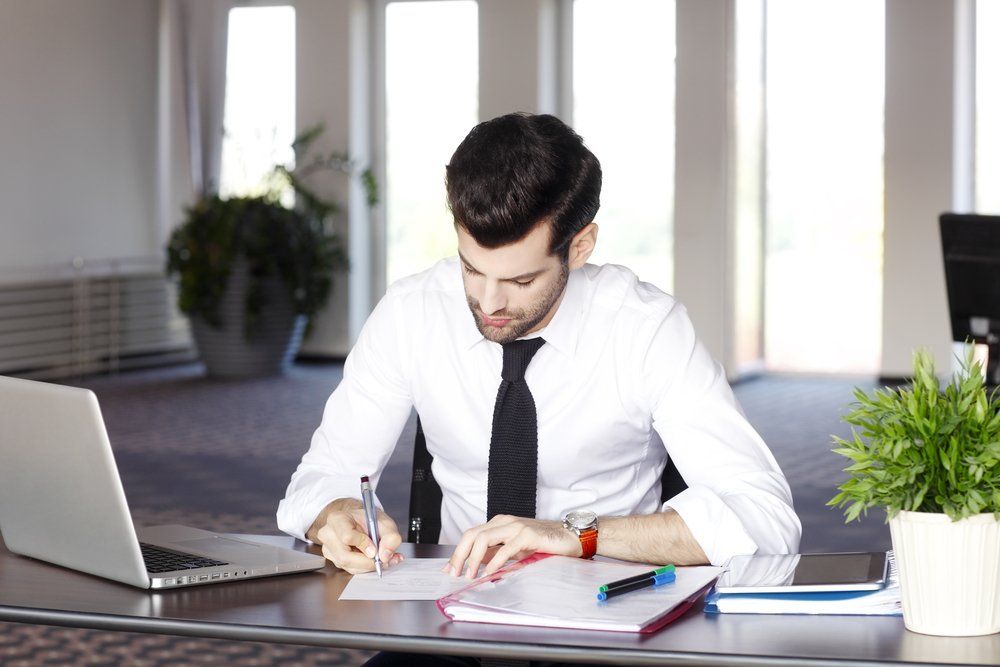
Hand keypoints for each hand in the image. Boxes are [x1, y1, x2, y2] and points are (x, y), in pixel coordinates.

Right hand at [308, 499, 402, 573]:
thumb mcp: (384, 522)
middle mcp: (328, 534)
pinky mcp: (333, 559)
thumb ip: (390, 537)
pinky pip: (350, 568)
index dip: (363, 545)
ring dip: (368, 566)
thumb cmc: (368, 519)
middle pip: (345, 557)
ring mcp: (328, 548)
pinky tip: (373, 560)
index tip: (375, 549)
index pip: (346, 537)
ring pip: (348, 566)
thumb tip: (385, 556)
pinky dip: (365, 567)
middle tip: (383, 559)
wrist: (358, 520)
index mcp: (337, 519)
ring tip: (383, 559)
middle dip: (367, 562)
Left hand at [443, 515, 580, 579]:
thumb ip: (495, 553)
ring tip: (469, 575)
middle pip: (472, 535)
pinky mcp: (527, 534)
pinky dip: (493, 562)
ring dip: (472, 559)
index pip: (471, 535)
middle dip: (459, 555)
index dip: (457, 552)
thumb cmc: (543, 543)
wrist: (569, 537)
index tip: (449, 569)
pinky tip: (488, 573)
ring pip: (483, 539)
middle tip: (453, 574)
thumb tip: (474, 563)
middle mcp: (504, 522)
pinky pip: (504, 549)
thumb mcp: (514, 549)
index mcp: (498, 523)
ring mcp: (515, 526)